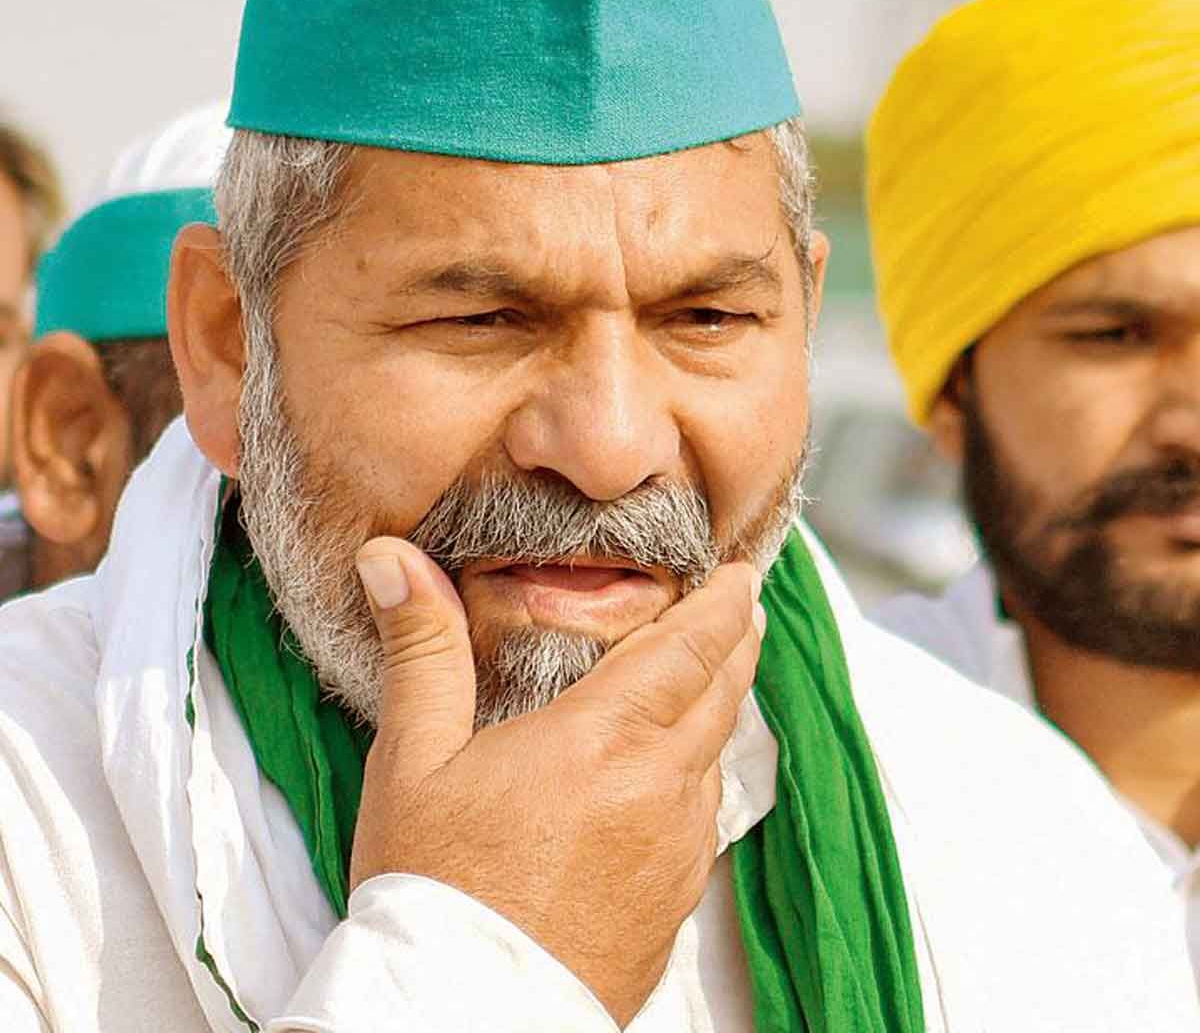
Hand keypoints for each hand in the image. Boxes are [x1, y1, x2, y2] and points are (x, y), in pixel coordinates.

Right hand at [350, 539, 762, 1026]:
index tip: (741, 575)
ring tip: (708, 679)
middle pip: (722, 695)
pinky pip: (704, 814)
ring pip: (717, 755)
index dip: (722, 606)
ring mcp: (676, 849)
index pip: (689, 650)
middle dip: (736, 643)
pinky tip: (675, 771)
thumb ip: (421, 649)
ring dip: (721, 706)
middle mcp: (657, 789)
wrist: (466, 1018)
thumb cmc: (436, 888)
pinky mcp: (675, 898)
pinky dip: (701, 770)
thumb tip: (392, 560)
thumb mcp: (414, 759)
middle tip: (742, 609)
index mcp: (602, 740)